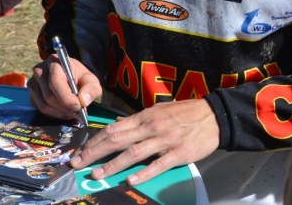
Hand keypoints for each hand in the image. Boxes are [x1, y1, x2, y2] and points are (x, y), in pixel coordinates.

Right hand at [27, 55, 101, 121]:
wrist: (71, 78)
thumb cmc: (80, 78)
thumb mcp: (91, 81)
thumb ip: (91, 89)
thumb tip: (83, 101)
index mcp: (55, 62)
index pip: (55, 82)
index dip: (67, 98)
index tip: (79, 106)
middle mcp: (40, 71)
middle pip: (49, 96)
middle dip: (65, 108)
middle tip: (77, 112)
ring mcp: (33, 83)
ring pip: (44, 105)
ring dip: (60, 113)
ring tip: (72, 112)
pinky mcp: (31, 95)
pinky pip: (40, 110)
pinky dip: (54, 115)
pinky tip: (64, 111)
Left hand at [70, 98, 218, 184]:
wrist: (213, 116)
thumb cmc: (185, 113)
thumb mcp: (159, 110)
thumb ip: (138, 120)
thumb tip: (117, 124)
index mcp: (145, 117)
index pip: (113, 129)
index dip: (94, 141)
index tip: (79, 152)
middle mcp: (151, 127)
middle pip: (117, 140)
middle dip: (95, 152)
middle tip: (77, 164)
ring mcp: (164, 140)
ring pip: (133, 153)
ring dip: (113, 164)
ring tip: (97, 174)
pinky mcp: (178, 153)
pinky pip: (158, 164)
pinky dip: (143, 172)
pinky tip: (130, 180)